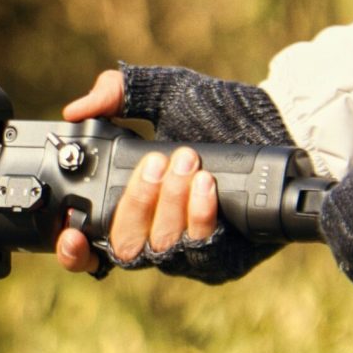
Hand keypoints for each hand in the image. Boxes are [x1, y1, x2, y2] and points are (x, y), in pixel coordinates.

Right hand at [55, 64, 291, 282]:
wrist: (283, 126)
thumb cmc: (221, 111)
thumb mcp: (165, 92)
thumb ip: (117, 93)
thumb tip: (75, 110)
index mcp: (131, 205)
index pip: (89, 246)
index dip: (72, 248)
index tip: (69, 233)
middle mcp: (154, 236)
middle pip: (122, 246)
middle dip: (135, 202)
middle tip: (158, 161)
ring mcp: (189, 253)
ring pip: (160, 248)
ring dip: (169, 203)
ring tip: (189, 162)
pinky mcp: (223, 260)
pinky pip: (201, 251)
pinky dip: (199, 217)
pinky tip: (206, 186)